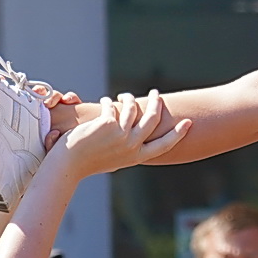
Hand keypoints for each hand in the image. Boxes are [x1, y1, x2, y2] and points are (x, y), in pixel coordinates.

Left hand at [53, 92, 190, 175]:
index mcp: (136, 157)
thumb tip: (138, 141)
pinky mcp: (107, 124)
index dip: (178, 134)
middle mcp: (132, 146)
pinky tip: (105, 101)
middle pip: (152, 119)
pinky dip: (108, 102)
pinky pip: (112, 106)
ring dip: (129, 98)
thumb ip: (128, 151)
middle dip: (156, 103)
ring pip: (132, 108)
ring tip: (124, 95)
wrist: (69, 164)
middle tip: (156, 93)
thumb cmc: (90, 163)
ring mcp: (120, 134)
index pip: (164, 145)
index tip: (188, 123)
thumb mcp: (115, 160)